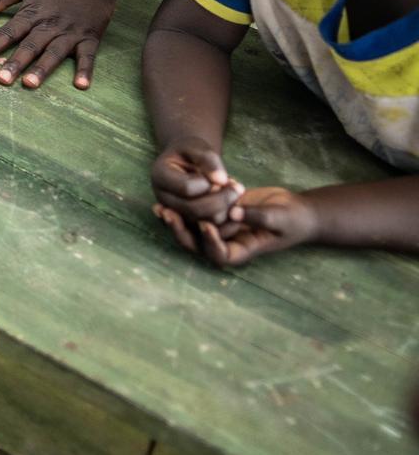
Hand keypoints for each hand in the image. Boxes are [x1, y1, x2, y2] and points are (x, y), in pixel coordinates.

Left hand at [0, 0, 126, 89]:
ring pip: (54, 53)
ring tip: (30, 84)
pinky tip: (81, 85)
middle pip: (29, 46)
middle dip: (14, 63)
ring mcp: (71, 32)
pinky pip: (88, 56)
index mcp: (33, 11)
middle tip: (2, 79)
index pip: (9, 31)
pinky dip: (85, 70)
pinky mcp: (91, 36)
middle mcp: (50, 24)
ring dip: (42, 69)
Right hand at [150, 139, 241, 229]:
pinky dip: (226, 217)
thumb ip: (208, 160)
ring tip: (234, 192)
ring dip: (226, 209)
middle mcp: (163, 198)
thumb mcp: (198, 147)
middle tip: (239, 187)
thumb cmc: (192, 152)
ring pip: (205, 221)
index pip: (186, 188)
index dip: (208, 183)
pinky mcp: (189, 222)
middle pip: (194, 209)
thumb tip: (221, 181)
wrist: (188, 161)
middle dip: (221, 199)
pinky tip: (233, 202)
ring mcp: (175, 213)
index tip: (220, 174)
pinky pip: (212, 227)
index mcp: (160, 176)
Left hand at [166, 186, 319, 268]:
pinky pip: (195, 215)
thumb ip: (258, 217)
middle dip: (182, 232)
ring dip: (175, 221)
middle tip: (169, 215)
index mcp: (243, 250)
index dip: (210, 243)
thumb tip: (233, 213)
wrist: (295, 209)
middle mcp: (227, 242)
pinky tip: (166, 198)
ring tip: (159, 208)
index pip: (220, 255)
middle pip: (198, 245)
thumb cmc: (293, 219)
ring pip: (192, 230)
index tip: (207, 224)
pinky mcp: (217, 214)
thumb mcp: (280, 218)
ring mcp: (221, 229)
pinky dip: (182, 209)